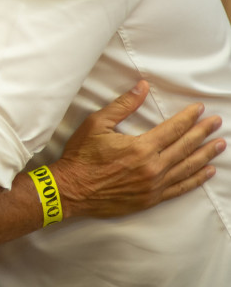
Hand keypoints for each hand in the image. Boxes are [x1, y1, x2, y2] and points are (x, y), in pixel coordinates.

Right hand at [52, 81, 224, 218]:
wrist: (70, 189)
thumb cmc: (81, 157)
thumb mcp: (97, 124)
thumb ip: (123, 105)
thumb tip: (141, 87)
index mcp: (141, 147)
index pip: (173, 129)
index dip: (189, 118)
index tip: (200, 110)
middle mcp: (152, 167)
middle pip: (185, 146)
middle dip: (203, 132)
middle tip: (217, 123)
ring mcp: (153, 185)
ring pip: (187, 167)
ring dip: (205, 154)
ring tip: (219, 144)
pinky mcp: (150, 199)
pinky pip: (180, 188)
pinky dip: (196, 180)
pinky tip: (206, 171)